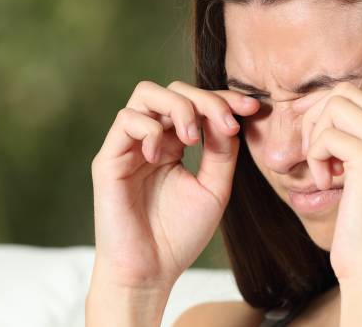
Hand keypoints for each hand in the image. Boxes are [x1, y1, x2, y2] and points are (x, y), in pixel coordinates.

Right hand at [89, 80, 259, 291]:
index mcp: (175, 145)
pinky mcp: (108, 158)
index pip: (197, 105)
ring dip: (177, 107)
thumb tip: (230, 116)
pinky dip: (151, 130)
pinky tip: (161, 157)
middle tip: (225, 124)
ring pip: (146, 93)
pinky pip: (126, 120)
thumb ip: (222, 152)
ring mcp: (128, 146)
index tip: (252, 107)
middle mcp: (151, 140)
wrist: (149, 272)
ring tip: (193, 138)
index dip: (224, 99)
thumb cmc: (179, 236)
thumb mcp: (214, 189)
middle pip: (173, 90)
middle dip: (204, 99)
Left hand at [294, 82, 361, 285]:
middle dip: (315, 118)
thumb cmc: (360, 225)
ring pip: (334, 106)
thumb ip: (351, 138)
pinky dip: (315, 158)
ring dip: (315, 138)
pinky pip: (327, 136)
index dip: (322, 109)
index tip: (309, 135)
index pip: (356, 94)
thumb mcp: (360, 173)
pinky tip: (325, 185)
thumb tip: (316, 102)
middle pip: (343, 92)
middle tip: (313, 155)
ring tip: (323, 172)